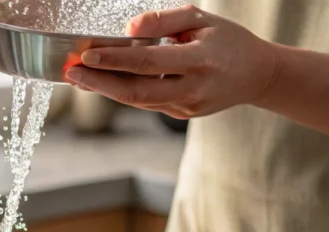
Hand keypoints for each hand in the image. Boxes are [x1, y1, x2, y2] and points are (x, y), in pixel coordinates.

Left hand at [64, 4, 278, 118]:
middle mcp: (193, 89)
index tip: (87, 54)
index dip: (116, 60)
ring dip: (106, 90)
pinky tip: (103, 83)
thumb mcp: (200, 19)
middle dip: (100, 83)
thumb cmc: (227, 40)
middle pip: (137, 91)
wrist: (258, 75)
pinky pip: (147, 103)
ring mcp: (186, 107)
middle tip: (71, 72)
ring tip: (79, 77)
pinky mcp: (182, 115)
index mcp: (200, 61)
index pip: (149, 62)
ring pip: (139, 101)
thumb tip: (128, 30)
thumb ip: (163, 21)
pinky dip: (123, 93)